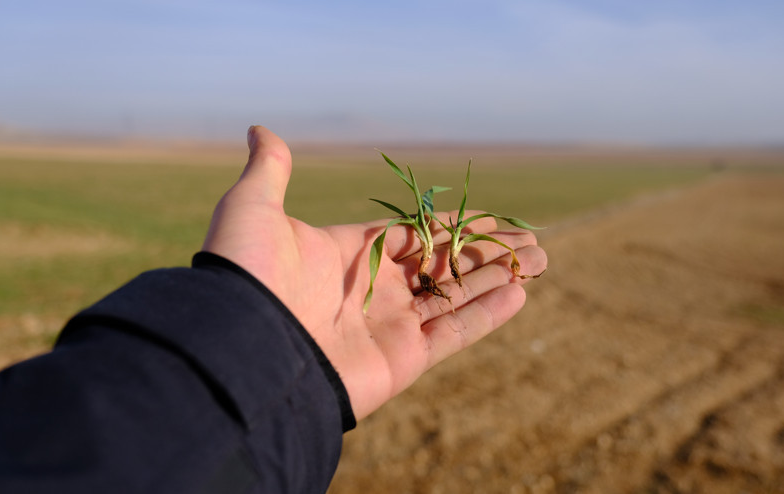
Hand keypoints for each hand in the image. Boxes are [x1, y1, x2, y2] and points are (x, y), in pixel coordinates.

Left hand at [202, 126, 546, 419]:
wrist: (242, 352)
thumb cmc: (247, 276)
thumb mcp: (252, 209)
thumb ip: (269, 171)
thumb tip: (260, 129)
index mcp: (346, 255)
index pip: (411, 236)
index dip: (451, 227)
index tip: (489, 217)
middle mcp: (372, 290)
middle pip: (443, 266)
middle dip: (486, 252)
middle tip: (529, 241)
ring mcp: (389, 326)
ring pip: (457, 296)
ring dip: (498, 278)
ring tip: (541, 260)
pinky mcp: (404, 359)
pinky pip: (455, 332)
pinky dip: (488, 314)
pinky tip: (520, 292)